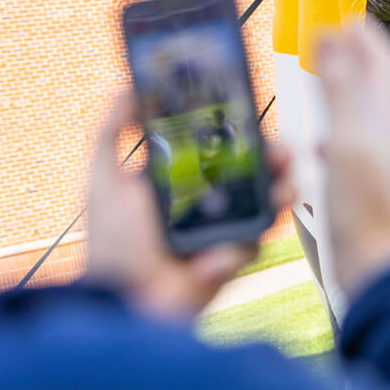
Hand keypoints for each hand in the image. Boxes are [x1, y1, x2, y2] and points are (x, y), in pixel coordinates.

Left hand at [85, 95, 294, 318]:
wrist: (125, 300)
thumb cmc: (112, 242)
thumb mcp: (104, 179)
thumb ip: (111, 132)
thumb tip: (125, 88)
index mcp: (181, 180)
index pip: (220, 148)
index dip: (242, 134)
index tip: (255, 120)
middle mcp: (206, 203)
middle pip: (252, 174)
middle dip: (274, 161)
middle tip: (284, 153)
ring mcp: (222, 231)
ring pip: (265, 206)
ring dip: (280, 194)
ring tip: (285, 190)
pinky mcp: (231, 261)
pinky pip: (252, 247)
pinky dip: (235, 251)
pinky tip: (208, 260)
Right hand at [317, 20, 389, 297]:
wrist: (375, 263)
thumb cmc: (365, 206)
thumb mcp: (348, 136)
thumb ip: (341, 86)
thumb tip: (335, 37)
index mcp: (388, 117)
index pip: (384, 62)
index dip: (367, 37)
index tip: (347, 17)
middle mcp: (387, 134)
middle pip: (375, 85)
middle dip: (355, 58)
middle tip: (333, 40)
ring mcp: (376, 161)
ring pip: (362, 115)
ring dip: (343, 92)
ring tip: (321, 80)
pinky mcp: (363, 185)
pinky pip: (349, 147)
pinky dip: (332, 133)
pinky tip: (316, 144)